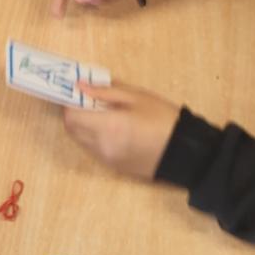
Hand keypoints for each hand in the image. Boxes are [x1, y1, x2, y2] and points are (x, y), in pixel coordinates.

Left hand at [63, 83, 179, 179]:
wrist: (185, 151)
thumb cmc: (163, 118)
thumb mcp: (136, 97)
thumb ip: (104, 92)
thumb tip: (80, 86)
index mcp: (107, 126)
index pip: (71, 116)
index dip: (69, 103)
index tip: (77, 92)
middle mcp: (102, 146)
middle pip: (72, 130)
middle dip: (75, 114)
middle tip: (88, 100)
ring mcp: (107, 159)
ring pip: (81, 141)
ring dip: (83, 126)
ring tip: (103, 113)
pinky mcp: (113, 167)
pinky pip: (93, 150)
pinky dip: (94, 137)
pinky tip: (112, 128)